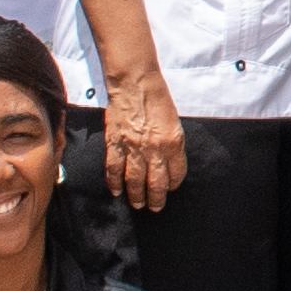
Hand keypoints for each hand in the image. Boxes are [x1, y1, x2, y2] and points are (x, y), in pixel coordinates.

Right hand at [103, 68, 191, 213]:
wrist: (134, 82)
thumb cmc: (157, 98)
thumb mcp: (174, 121)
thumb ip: (172, 143)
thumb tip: (168, 161)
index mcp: (173, 142)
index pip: (176, 173)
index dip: (174, 183)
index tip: (171, 187)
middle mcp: (154, 149)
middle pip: (156, 183)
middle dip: (156, 199)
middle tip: (154, 208)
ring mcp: (133, 148)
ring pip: (135, 180)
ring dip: (136, 195)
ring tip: (137, 204)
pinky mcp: (115, 143)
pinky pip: (114, 168)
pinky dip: (114, 182)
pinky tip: (116, 191)